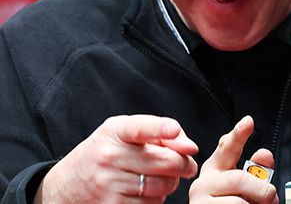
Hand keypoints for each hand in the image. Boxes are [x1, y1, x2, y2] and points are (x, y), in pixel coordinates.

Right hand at [35, 114, 198, 202]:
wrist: (64, 185)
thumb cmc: (104, 153)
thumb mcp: (124, 133)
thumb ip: (159, 132)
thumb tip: (190, 148)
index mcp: (115, 132)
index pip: (140, 127)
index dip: (160, 129)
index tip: (174, 130)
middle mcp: (110, 156)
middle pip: (165, 161)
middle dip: (184, 164)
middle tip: (187, 165)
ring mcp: (109, 183)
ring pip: (162, 186)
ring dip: (171, 184)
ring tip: (162, 178)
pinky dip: (157, 200)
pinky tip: (147, 193)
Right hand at [189, 115, 278, 203]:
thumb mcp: (245, 187)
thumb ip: (256, 170)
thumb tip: (265, 154)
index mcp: (215, 170)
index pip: (227, 148)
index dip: (238, 135)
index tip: (248, 122)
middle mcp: (203, 184)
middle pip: (239, 179)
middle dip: (262, 190)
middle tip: (271, 197)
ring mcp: (200, 202)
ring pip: (239, 202)